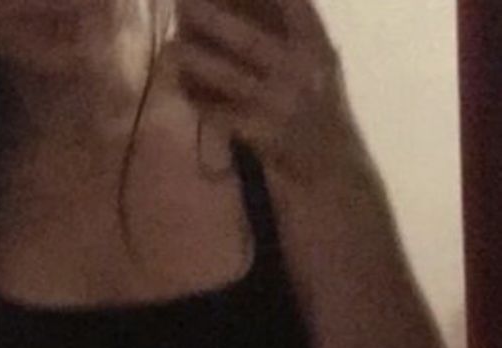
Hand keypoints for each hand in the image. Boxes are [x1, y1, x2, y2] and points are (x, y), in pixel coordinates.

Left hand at [171, 0, 363, 190]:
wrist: (334, 171)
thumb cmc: (320, 114)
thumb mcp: (318, 68)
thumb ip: (292, 37)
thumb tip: (252, 5)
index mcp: (317, 48)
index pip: (291, 5)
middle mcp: (301, 71)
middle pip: (247, 39)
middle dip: (211, 18)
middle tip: (182, 2)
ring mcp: (281, 105)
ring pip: (229, 77)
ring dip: (196, 60)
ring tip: (173, 47)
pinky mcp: (263, 135)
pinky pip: (222, 114)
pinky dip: (200, 101)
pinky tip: (182, 87)